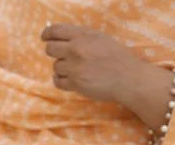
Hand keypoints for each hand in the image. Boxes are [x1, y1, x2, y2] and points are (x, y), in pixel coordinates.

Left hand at [42, 24, 164, 104]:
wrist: (129, 78)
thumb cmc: (117, 57)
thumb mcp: (100, 38)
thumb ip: (80, 37)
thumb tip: (59, 37)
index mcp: (84, 35)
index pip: (55, 31)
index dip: (47, 34)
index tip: (45, 38)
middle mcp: (76, 49)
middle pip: (49, 49)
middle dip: (55, 53)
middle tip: (65, 57)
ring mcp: (74, 67)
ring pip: (55, 67)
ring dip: (63, 69)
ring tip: (78, 70)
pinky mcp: (75, 83)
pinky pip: (57, 81)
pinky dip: (62, 81)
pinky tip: (72, 79)